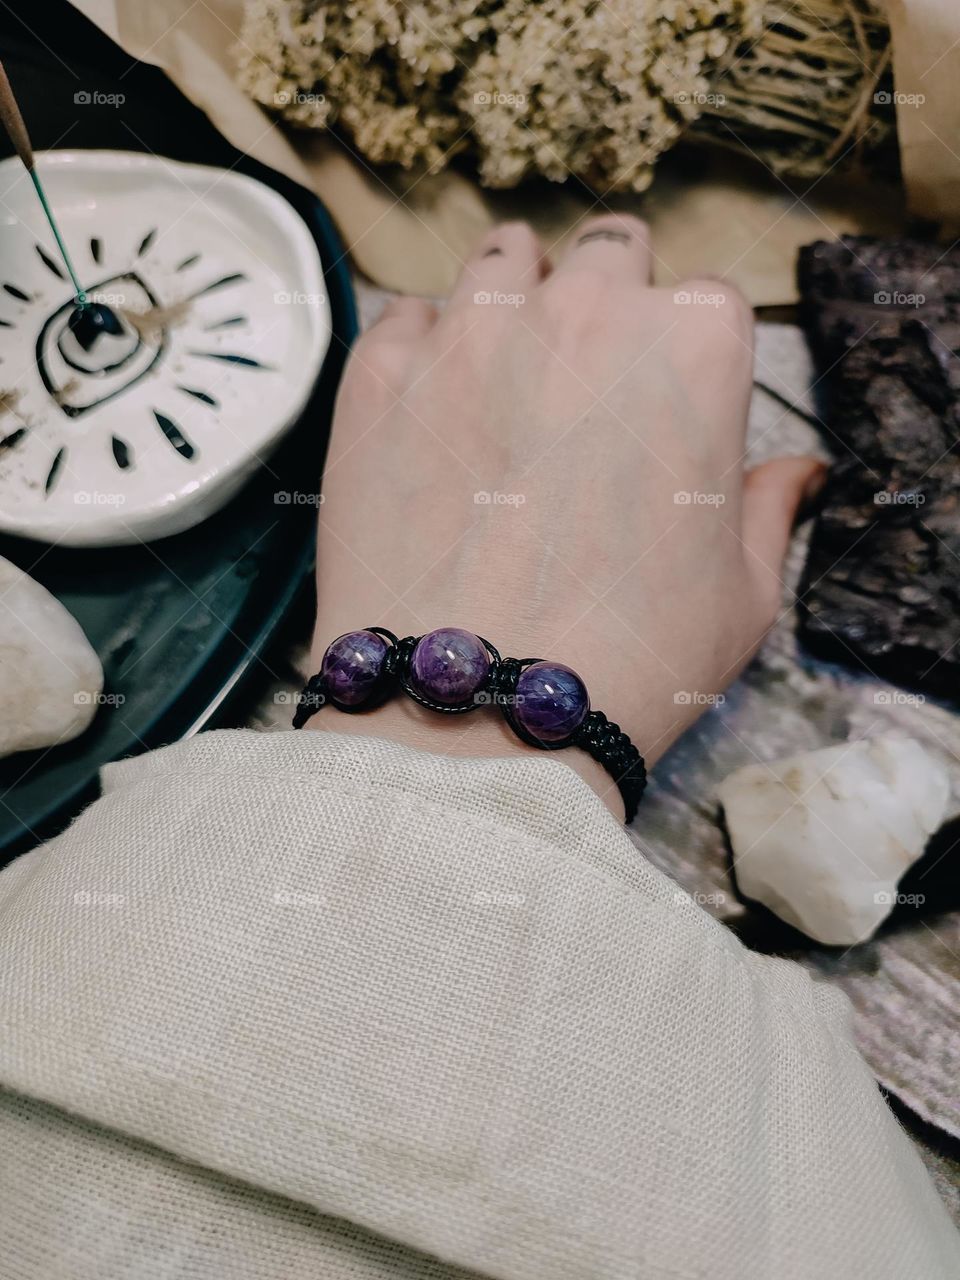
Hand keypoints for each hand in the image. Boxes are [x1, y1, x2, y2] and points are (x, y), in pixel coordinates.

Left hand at [307, 217, 822, 813]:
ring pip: (501, 261)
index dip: (681, 356)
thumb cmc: (632, 660)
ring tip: (504, 379)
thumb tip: (797, 471)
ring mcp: (473, 332)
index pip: (700, 301)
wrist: (479, 713)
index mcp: (694, 346)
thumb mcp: (741, 595)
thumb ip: (766, 508)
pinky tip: (432, 416)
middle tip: (585, 386)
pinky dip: (424, 351)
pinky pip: (407, 320)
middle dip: (605, 302)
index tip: (660, 408)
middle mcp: (585, 310)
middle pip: (606, 255)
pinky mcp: (380, 374)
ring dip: (514, 300)